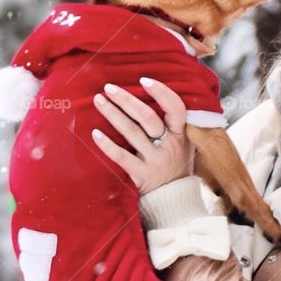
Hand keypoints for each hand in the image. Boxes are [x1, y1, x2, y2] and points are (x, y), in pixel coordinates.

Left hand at [91, 77, 194, 194]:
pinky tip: (95, 133)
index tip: (144, 80)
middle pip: (147, 117)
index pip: (176, 108)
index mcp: (181, 134)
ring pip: (131, 132)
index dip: (161, 92)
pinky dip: (107, 145)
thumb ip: (174, 124)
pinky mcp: (141, 174)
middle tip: (109, 88)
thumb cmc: (177, 164)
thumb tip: (154, 94)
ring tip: (98, 100)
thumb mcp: (185, 143)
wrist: (176, 200)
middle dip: (126, 100)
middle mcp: (169, 145)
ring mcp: (154, 160)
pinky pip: (122, 157)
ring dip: (113, 114)